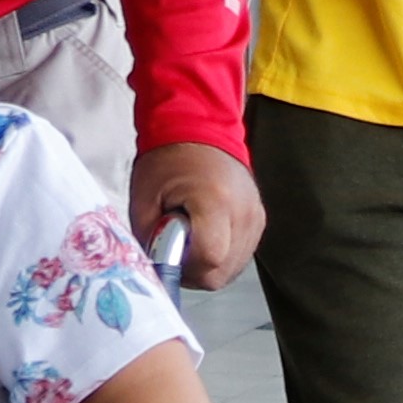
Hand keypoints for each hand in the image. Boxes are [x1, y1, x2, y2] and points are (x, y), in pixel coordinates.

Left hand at [128, 140, 261, 285]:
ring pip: (231, 269)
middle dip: (193, 270)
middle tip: (175, 249)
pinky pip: (239, 256)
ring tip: (190, 238)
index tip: (169, 253)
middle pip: (221, 272)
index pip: (209, 259)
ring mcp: (255, 218)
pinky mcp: (258, 221)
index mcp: (215, 202)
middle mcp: (243, 212)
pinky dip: (220, 254)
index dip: (184, 266)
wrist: (198, 130)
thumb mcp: (144, 201)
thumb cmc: (168, 161)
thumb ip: (151, 241)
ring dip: (207, 264)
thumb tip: (159, 271)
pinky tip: (204, 235)